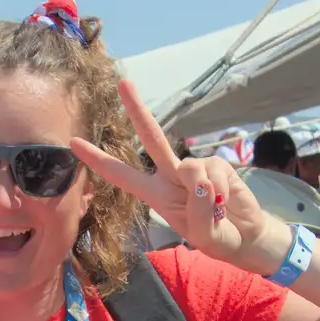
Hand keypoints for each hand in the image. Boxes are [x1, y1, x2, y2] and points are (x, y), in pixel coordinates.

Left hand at [68, 79, 290, 275]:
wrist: (246, 237)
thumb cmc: (217, 237)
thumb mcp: (203, 235)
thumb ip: (198, 210)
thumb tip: (200, 177)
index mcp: (155, 194)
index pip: (121, 175)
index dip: (98, 159)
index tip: (73, 142)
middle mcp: (170, 176)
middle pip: (152, 138)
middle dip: (137, 110)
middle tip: (122, 83)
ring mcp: (194, 168)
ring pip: (189, 167)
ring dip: (205, 195)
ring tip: (217, 211)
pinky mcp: (217, 164)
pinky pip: (214, 172)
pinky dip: (222, 190)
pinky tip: (227, 201)